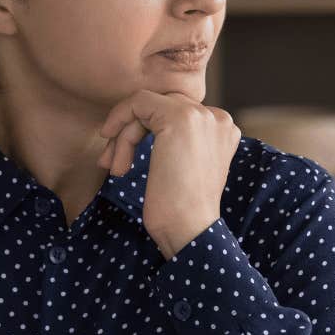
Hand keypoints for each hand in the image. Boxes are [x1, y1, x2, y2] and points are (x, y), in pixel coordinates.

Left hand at [97, 90, 239, 259]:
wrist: (188, 231)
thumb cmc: (180, 210)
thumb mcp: (182, 168)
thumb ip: (175, 142)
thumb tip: (135, 124)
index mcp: (223, 129)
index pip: (175, 114)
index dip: (144, 132)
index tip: (122, 160)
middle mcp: (217, 117)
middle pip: (160, 107)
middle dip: (130, 132)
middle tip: (112, 163)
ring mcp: (201, 115)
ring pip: (147, 107)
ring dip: (123, 137)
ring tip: (116, 169)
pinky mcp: (179, 118)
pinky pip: (138, 103)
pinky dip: (119, 123)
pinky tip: (114, 155)